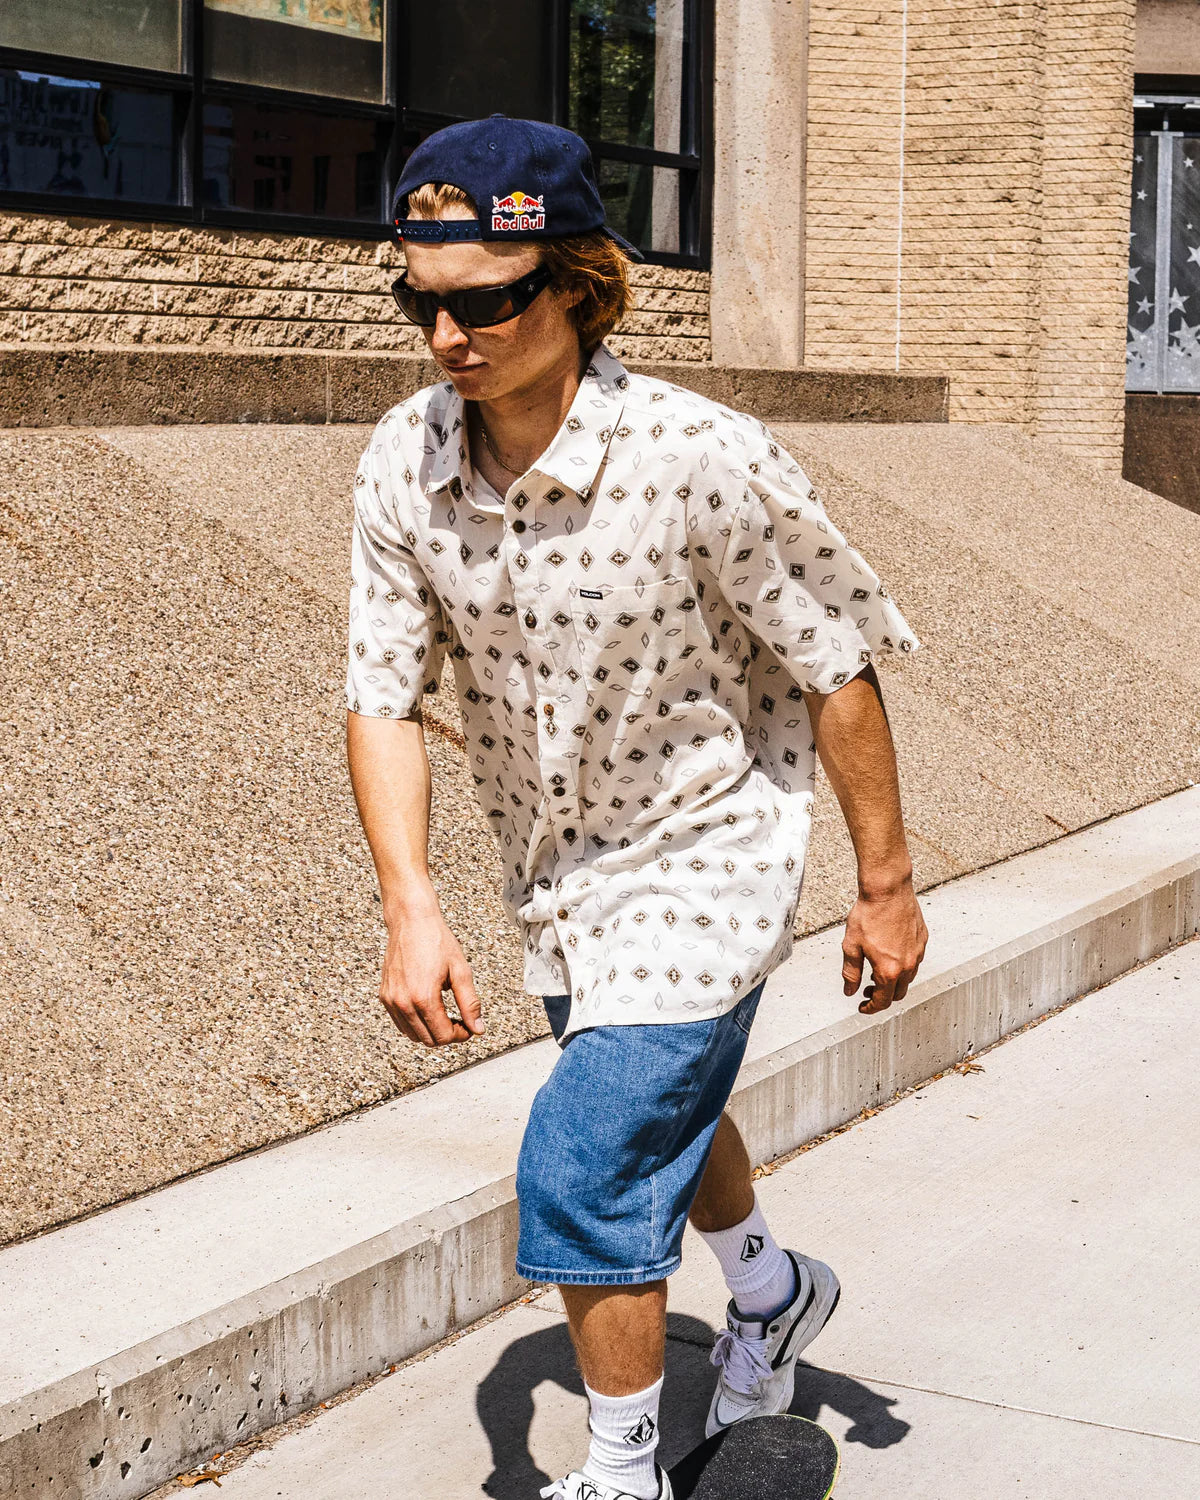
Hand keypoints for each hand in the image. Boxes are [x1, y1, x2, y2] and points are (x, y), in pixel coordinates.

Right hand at [378, 893, 484, 1045]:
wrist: (411, 920)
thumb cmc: (435, 940)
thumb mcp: (460, 971)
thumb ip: (470, 1003)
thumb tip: (478, 1028)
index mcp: (423, 998)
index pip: (443, 1036)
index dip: (461, 1035)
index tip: (469, 1027)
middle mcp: (403, 1002)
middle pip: (428, 1040)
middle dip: (447, 1036)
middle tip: (460, 1022)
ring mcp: (391, 1000)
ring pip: (412, 1035)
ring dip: (430, 1032)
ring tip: (445, 1016)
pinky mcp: (385, 995)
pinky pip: (400, 1023)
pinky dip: (415, 1023)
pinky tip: (428, 1009)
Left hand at [841, 878, 927, 1014]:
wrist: (887, 890)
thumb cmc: (869, 914)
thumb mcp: (851, 946)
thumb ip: (851, 972)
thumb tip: (849, 991)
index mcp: (889, 970)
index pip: (882, 1001)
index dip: (870, 1008)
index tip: (862, 1007)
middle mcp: (908, 965)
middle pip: (898, 994)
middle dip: (882, 996)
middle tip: (867, 990)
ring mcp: (918, 952)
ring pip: (908, 978)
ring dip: (893, 981)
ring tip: (877, 971)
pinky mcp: (922, 939)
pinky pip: (915, 960)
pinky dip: (903, 965)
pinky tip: (890, 955)